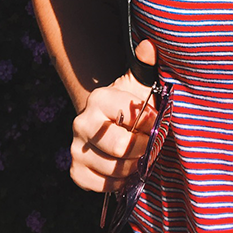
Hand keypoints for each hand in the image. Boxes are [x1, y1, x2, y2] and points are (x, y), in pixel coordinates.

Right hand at [69, 39, 160, 192]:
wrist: (113, 124)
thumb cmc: (132, 103)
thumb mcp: (140, 82)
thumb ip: (146, 64)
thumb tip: (149, 46)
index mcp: (99, 98)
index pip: (129, 115)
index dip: (149, 122)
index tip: (156, 121)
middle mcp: (81, 122)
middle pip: (119, 145)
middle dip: (143, 148)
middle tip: (152, 144)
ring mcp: (76, 148)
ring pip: (113, 169)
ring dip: (134, 167)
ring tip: (142, 157)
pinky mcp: (76, 171)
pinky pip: (101, 186)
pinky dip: (119, 183)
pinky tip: (127, 171)